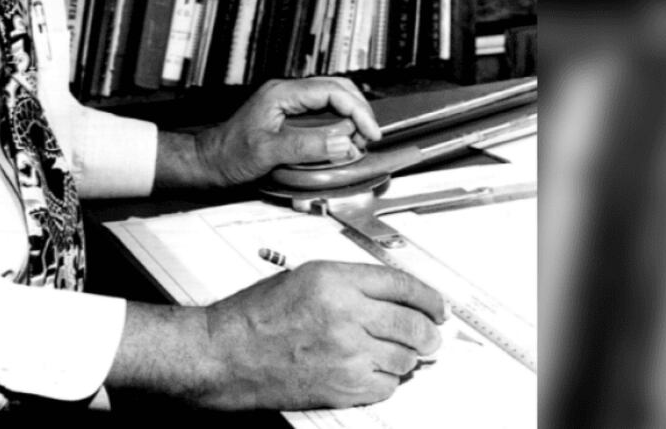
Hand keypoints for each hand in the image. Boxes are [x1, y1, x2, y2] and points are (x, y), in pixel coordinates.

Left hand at [193, 76, 381, 187]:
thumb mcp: (269, 152)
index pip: (332, 91)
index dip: (357, 110)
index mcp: (282, 93)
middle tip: (369, 135)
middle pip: (336, 88)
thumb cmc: (230, 154)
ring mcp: (287, 102)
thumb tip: (344, 143)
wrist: (210, 161)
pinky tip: (343, 138)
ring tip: (359, 139)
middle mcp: (286, 92)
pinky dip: (338, 122)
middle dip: (358, 110)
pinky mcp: (288, 114)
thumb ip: (307, 146)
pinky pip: (321, 110)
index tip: (370, 132)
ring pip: (330, 98)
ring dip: (350, 115)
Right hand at [201, 261, 444, 409]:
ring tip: (399, 353)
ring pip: (405, 359)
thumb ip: (349, 283)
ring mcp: (347, 354)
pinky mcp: (344, 387)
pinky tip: (376, 371)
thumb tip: (391, 297)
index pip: (402, 284)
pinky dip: (388, 380)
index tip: (437, 306)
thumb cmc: (255, 316)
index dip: (428, 297)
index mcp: (334, 280)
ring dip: (408, 357)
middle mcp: (345, 315)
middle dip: (430, 332)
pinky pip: (387, 387)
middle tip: (432, 335)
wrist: (228, 353)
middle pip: (413, 324)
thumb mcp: (302, 277)